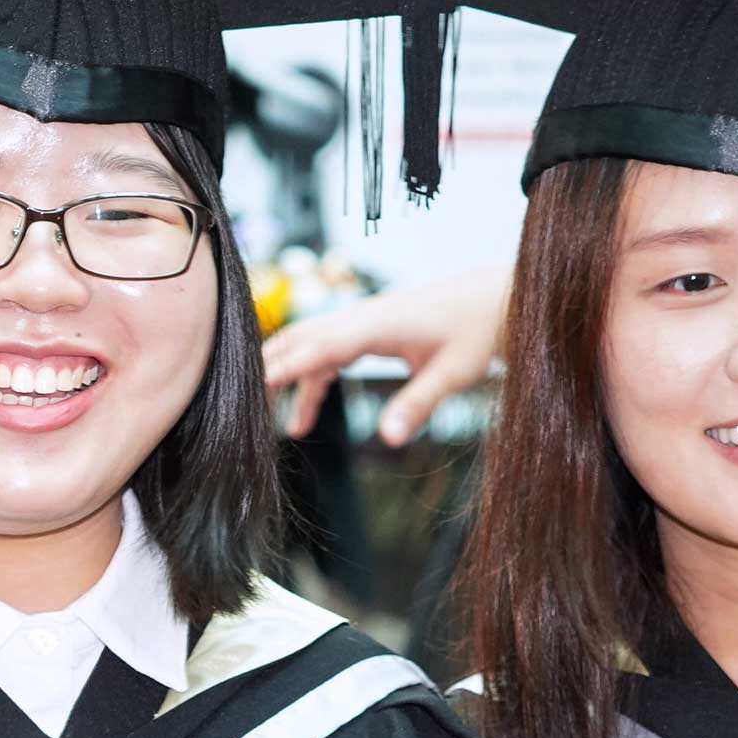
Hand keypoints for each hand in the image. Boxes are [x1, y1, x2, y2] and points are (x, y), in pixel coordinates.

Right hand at [259, 262, 507, 444]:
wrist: (494, 298)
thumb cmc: (477, 331)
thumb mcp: (454, 374)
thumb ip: (418, 404)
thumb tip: (390, 439)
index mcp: (379, 324)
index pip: (322, 345)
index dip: (289, 366)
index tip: (258, 385)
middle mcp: (362, 317)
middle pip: (302, 338)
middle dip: (271, 368)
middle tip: (243, 404)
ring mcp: (362, 320)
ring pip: (309, 345)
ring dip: (288, 379)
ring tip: (276, 427)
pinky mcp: (367, 329)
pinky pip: (326, 353)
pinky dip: (309, 381)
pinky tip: (303, 417)